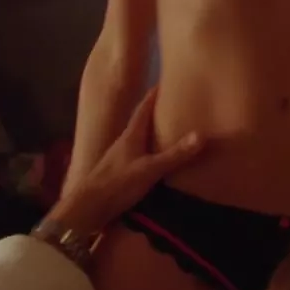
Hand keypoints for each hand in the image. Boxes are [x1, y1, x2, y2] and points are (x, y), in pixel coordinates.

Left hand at [45, 87, 202, 235]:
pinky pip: (139, 156)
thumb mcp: (149, 169)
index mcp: (131, 135)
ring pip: (140, 139)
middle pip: (142, 121)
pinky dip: (151, 153)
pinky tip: (159, 161)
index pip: (144, 107)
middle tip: (176, 105)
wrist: (88, 209)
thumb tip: (201, 134)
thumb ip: (175, 154)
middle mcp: (125, 142)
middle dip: (157, 112)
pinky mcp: (120, 174)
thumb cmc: (117, 184)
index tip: (166, 81)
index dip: (154, 93)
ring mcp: (120, 158)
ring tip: (172, 131)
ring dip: (154, 134)